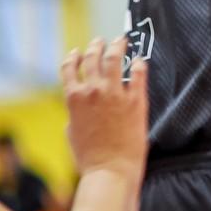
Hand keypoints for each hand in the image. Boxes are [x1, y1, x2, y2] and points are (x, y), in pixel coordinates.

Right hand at [63, 37, 147, 181]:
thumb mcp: (72, 132)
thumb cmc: (89, 157)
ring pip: (114, 59)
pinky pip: (138, 74)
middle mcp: (92, 91)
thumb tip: (77, 109)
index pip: (69, 68)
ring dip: (117, 46)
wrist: (110, 170)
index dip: (73, 57)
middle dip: (96, 46)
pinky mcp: (135, 101)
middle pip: (92, 58)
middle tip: (101, 41)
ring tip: (121, 40)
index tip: (78, 51)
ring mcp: (114, 94)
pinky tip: (140, 61)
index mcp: (73, 98)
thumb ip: (75, 114)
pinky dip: (138, 64)